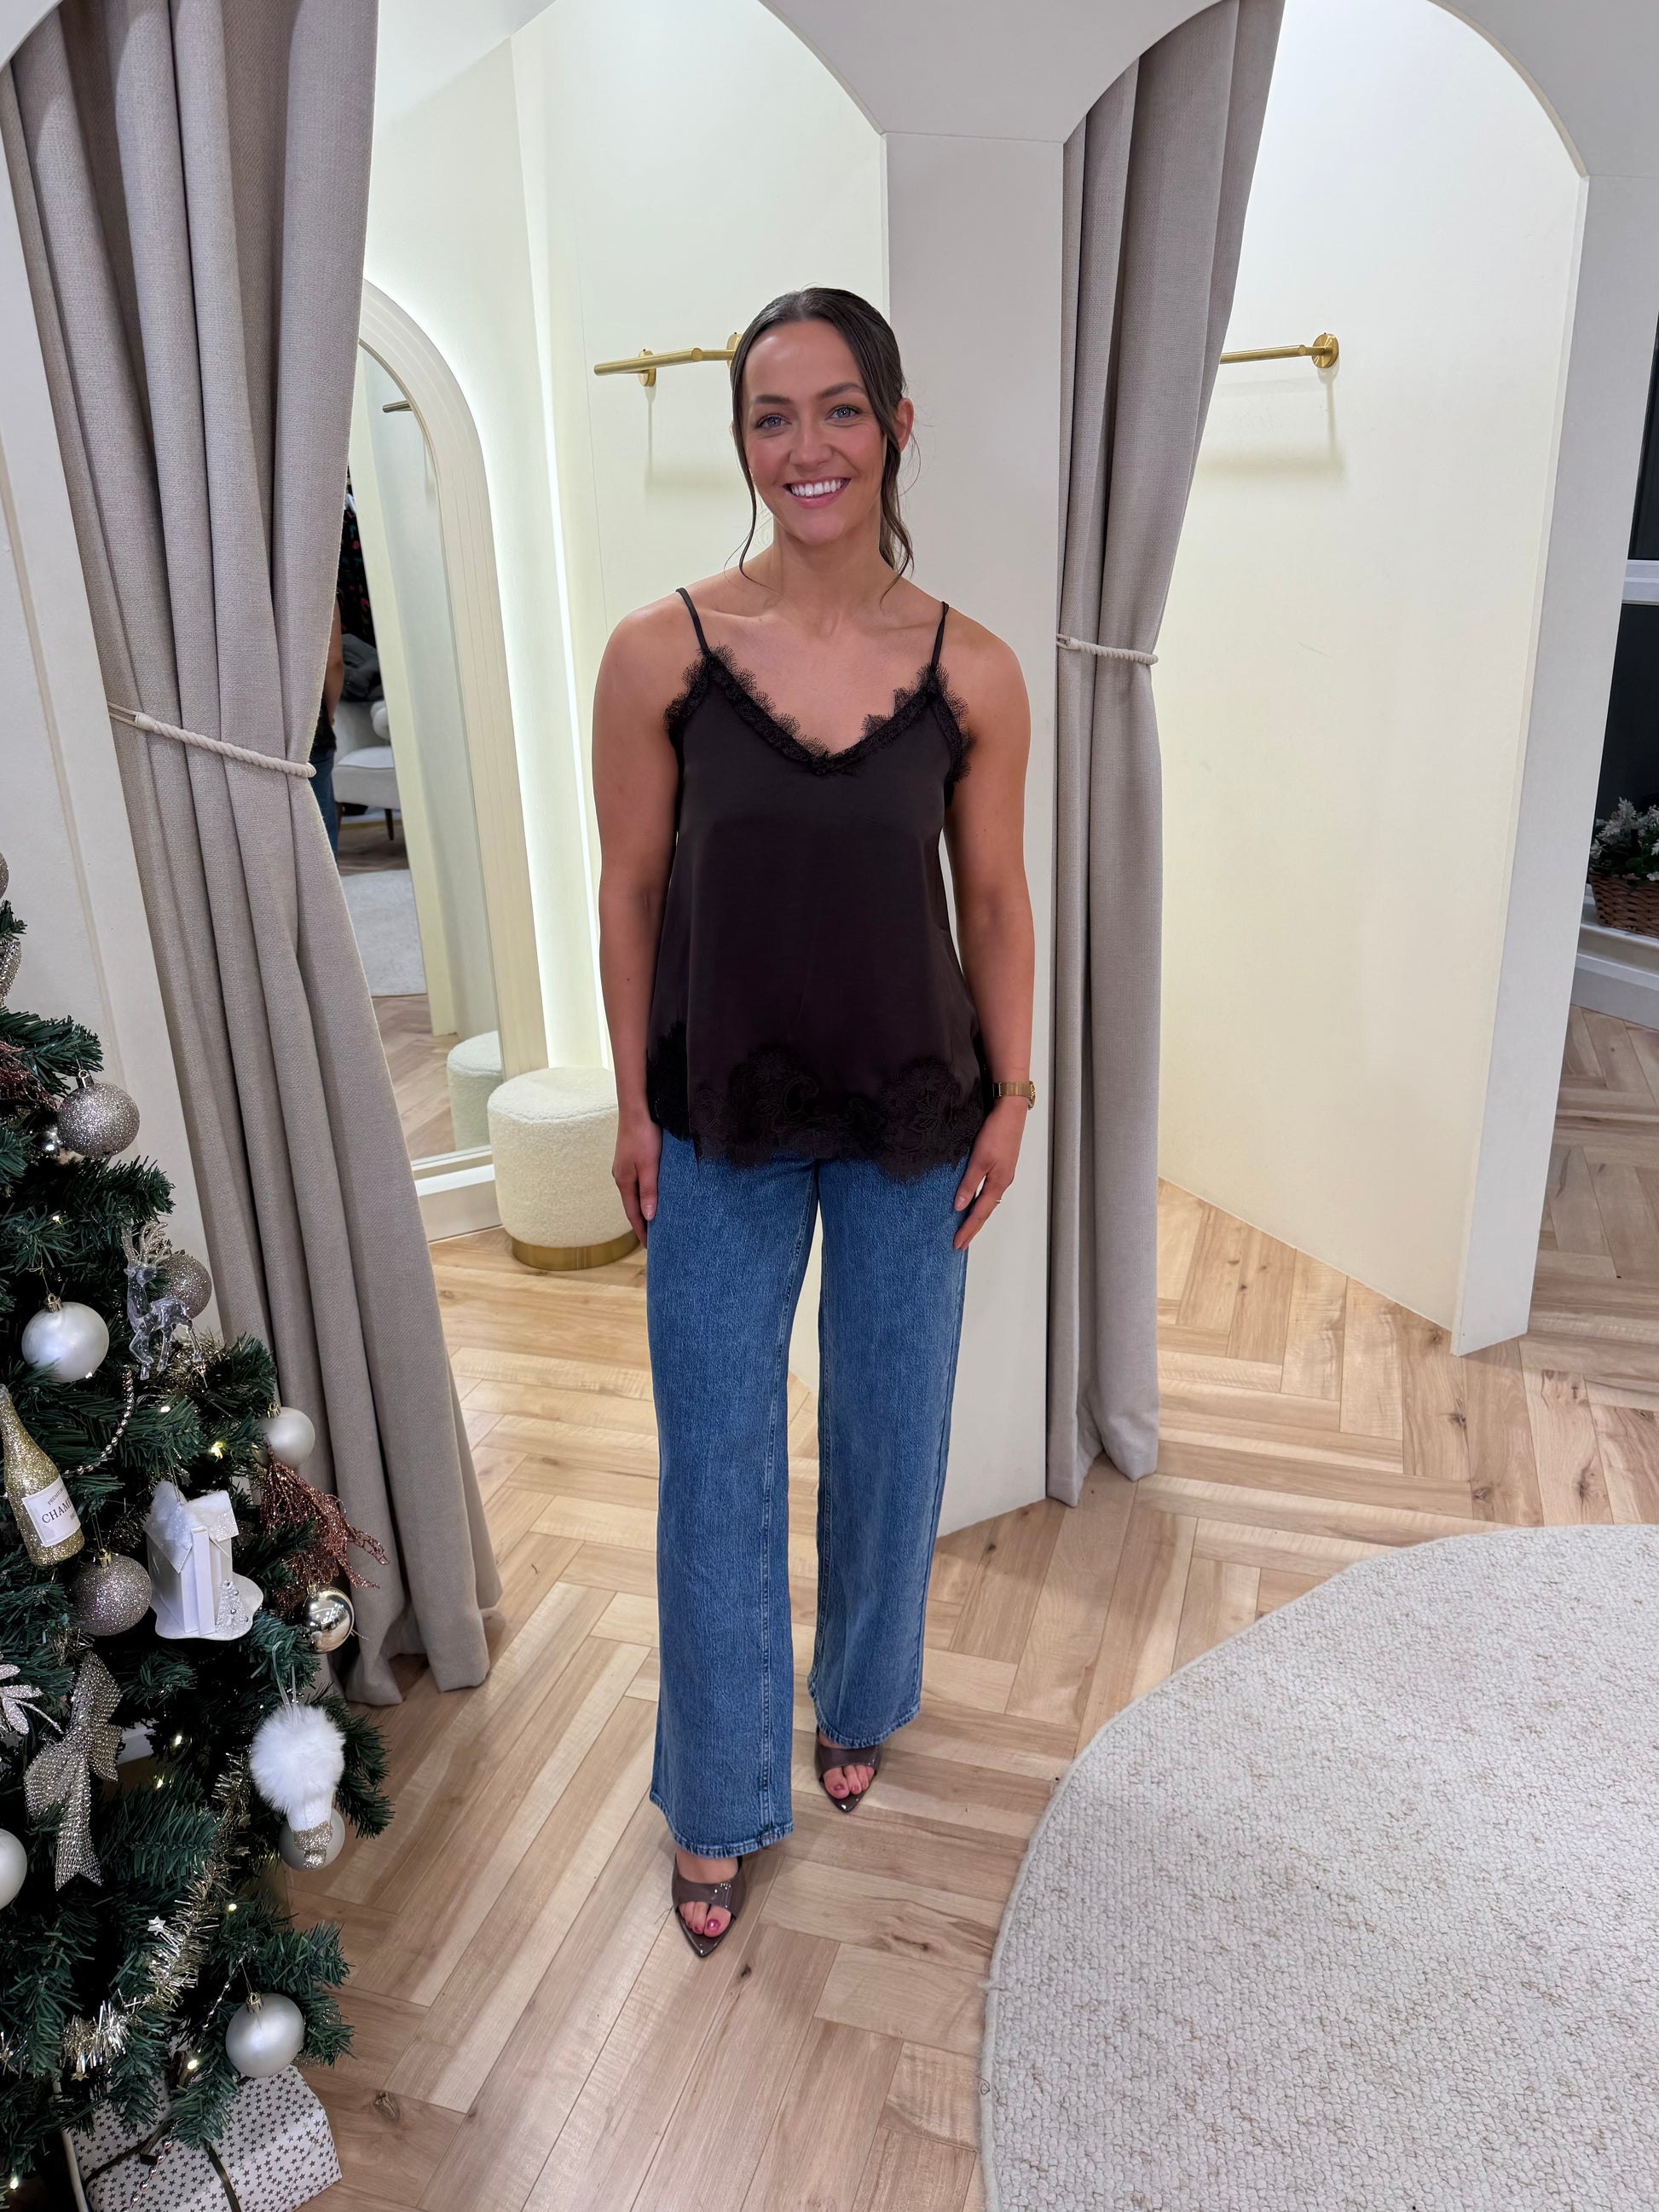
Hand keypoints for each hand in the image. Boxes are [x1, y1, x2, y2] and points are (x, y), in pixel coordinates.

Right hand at [613, 1112, 661, 1242]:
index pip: (633, 1213)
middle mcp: (622, 1176)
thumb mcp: (649, 1165)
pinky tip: (654, 1194)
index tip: (650, 1246)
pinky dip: (646, 1194)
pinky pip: (639, 1182)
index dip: (642, 1230)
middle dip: (643, 1222)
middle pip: (633, 1205)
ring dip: (644, 1207)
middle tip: (655, 1238)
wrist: (637, 1108)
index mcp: (624, 1181)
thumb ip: (649, 1191)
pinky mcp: (632, 1158)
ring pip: (636, 1193)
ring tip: (656, 1220)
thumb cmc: (643, 1135)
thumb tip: (648, 1216)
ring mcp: (625, 1167)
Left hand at [952, 1097, 1026, 1249]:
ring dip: (976, 1216)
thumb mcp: (979, 1158)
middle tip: (960, 1243)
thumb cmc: (996, 1132)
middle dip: (972, 1228)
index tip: (957, 1244)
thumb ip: (969, 1183)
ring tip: (965, 1227)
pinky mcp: (1000, 1164)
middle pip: (985, 1211)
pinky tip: (973, 1201)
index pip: (979, 1213)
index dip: (968, 1229)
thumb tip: (959, 1206)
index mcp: (998, 1183)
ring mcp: (1003, 1173)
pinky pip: (988, 1190)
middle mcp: (1002, 1181)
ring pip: (988, 1201)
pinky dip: (980, 1201)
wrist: (1010, 1110)